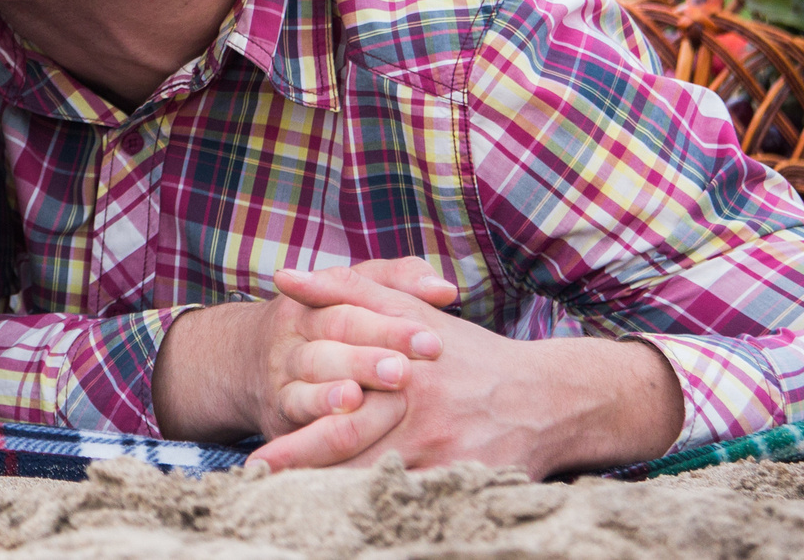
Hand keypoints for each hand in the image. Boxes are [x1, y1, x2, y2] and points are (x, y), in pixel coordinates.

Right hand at [153, 257, 453, 447]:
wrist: (246, 363)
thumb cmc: (325, 326)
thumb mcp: (352, 293)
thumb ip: (399, 281)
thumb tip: (445, 290)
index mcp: (313, 301)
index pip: (351, 304)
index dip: (390, 322)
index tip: (432, 340)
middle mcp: (295, 336)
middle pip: (331, 338)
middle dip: (368, 355)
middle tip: (404, 371)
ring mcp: (284, 377)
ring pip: (310, 378)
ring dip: (337, 389)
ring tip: (364, 394)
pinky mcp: (280, 416)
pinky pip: (299, 418)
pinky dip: (320, 419)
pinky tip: (344, 419)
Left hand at [246, 266, 682, 475]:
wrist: (548, 398)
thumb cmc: (469, 353)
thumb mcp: (410, 312)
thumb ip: (346, 290)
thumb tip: (285, 278)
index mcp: (401, 377)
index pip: (337, 415)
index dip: (295, 444)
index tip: (255, 463)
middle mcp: (419, 420)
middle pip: (352, 460)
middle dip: (307, 481)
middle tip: (265, 497)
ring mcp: (443, 459)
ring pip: (378, 488)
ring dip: (335, 504)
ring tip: (293, 517)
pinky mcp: (464, 485)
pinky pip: (412, 506)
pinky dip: (381, 515)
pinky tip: (349, 525)